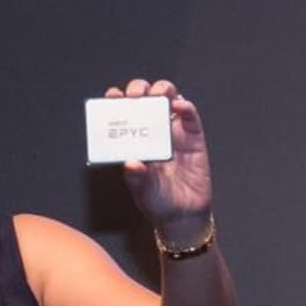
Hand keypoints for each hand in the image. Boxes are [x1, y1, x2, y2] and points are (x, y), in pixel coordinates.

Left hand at [104, 78, 212, 238]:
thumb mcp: (142, 191)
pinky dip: (186, 106)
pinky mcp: (193, 136)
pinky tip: (179, 106)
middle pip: (144, 99)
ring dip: (162, 90)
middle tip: (136, 96)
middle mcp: (152, 131)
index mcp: (133, 140)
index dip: (116, 100)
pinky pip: (190, 115)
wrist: (184, 215)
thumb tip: (130, 164)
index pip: (122, 112)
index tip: (112, 96)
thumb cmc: (158, 201)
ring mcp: (173, 131)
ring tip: (157, 96)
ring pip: (167, 99)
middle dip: (139, 90)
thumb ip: (137, 178)